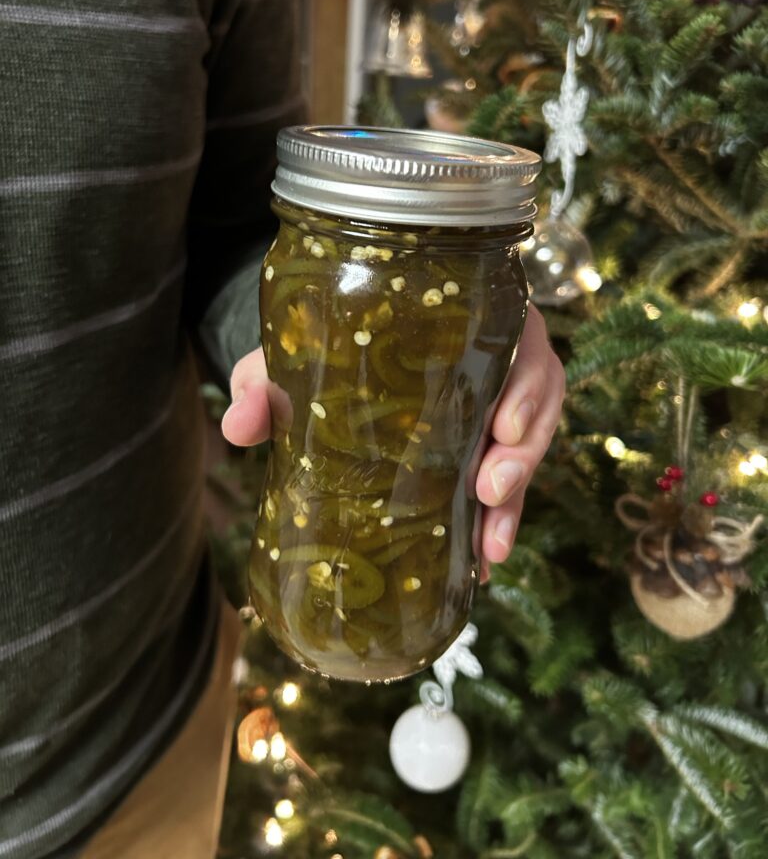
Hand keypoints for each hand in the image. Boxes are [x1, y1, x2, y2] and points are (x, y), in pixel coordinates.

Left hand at [221, 305, 564, 573]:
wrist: (317, 367)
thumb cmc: (316, 353)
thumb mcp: (289, 361)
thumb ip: (264, 385)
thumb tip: (239, 425)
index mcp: (456, 317)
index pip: (516, 334)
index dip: (525, 381)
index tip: (503, 427)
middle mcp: (485, 354)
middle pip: (537, 392)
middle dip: (525, 450)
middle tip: (489, 491)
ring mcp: (489, 401)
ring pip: (531, 440)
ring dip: (518, 493)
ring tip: (491, 544)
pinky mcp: (484, 444)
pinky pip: (511, 476)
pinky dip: (501, 519)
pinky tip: (483, 561)